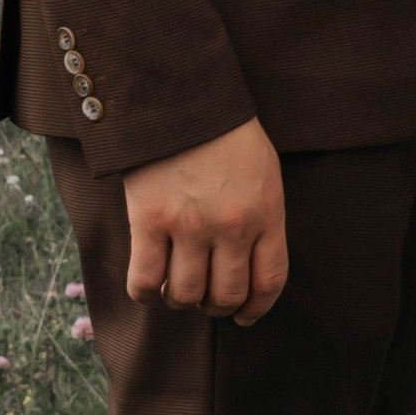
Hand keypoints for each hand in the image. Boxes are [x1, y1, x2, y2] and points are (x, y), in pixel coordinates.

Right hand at [123, 117, 287, 325]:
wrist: (179, 98)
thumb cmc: (225, 134)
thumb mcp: (263, 173)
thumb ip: (263, 217)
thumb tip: (251, 266)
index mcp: (266, 213)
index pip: (269, 280)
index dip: (257, 307)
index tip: (245, 316)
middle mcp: (231, 226)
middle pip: (226, 295)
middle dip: (216, 305)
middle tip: (206, 297)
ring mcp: (189, 226)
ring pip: (186, 295)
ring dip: (181, 300)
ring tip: (176, 288)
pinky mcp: (149, 221)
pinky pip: (145, 280)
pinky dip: (146, 292)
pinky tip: (149, 286)